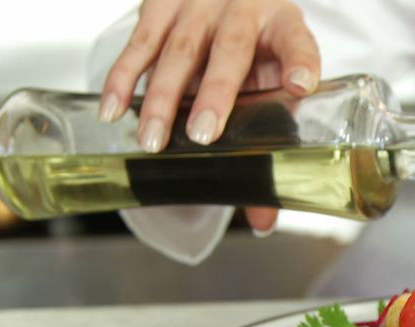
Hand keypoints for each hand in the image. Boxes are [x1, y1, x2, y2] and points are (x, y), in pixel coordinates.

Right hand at [100, 0, 320, 233]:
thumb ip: (272, 144)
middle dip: (215, 94)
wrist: (222, 3)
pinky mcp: (160, 5)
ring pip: (179, 49)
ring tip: (153, 140)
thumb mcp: (272, 87)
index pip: (298, 42)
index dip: (300, 61)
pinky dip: (123, 77)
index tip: (301, 85)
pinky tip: (113, 108)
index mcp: (283, 26)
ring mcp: (199, 4)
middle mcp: (243, 8)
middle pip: (230, 50)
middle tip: (203, 135)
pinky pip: (139, 42)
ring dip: (163, 97)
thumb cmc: (255, 53)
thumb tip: (262, 219)